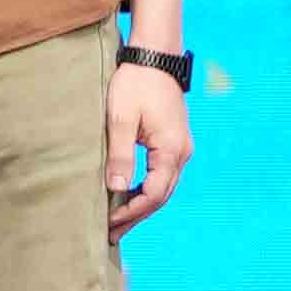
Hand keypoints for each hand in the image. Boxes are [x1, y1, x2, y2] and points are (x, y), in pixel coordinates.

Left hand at [105, 62, 192, 234]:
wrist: (154, 55)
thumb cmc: (135, 83)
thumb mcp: (120, 119)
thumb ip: (120, 155)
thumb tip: (116, 189)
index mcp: (171, 150)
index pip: (153, 194)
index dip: (131, 212)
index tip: (108, 222)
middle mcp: (182, 153)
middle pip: (161, 196)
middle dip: (137, 216)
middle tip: (111, 234)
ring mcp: (180, 147)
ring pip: (164, 187)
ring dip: (142, 205)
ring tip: (119, 222)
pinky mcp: (173, 141)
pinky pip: (163, 174)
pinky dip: (147, 189)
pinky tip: (130, 195)